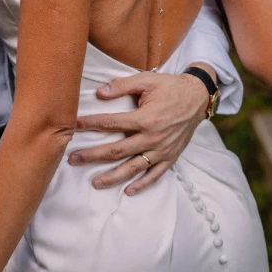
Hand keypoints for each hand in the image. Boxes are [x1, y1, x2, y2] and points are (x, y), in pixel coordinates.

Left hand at [70, 70, 210, 194]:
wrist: (198, 97)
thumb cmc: (170, 87)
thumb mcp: (147, 80)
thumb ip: (122, 86)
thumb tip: (100, 93)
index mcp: (145, 118)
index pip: (111, 123)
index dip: (90, 124)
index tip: (73, 126)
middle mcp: (152, 137)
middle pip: (117, 150)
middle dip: (93, 155)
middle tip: (73, 159)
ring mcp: (161, 150)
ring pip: (133, 167)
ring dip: (113, 177)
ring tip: (95, 182)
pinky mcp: (170, 157)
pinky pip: (155, 175)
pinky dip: (142, 184)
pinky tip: (128, 190)